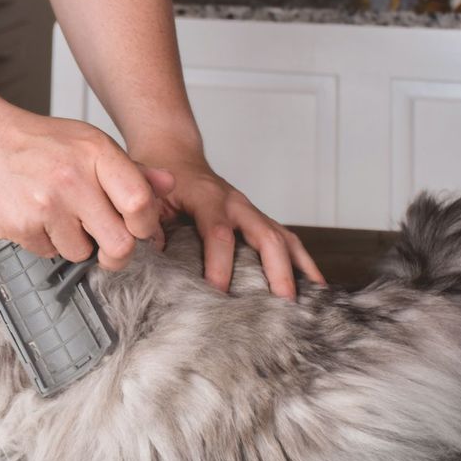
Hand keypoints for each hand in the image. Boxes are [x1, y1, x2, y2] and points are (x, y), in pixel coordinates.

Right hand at [0, 111, 163, 270]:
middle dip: (116, 254)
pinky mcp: (20, 226)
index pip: (140, 204)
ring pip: (81, 253)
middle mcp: (72, 179)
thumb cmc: (39, 142)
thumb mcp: (89, 142)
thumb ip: (130, 169)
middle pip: (119, 245)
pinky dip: (46, 242)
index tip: (138, 228)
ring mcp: (45, 205)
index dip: (146, 226)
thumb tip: (169, 185)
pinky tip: (36, 216)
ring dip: (75, 244)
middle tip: (107, 246)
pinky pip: (49, 253)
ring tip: (59, 217)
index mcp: (96, 153)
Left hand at [137, 158, 324, 299]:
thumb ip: (147, 224)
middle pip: (266, 237)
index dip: (220, 265)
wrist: (174, 156)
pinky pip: (286, 241)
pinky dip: (302, 263)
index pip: (218, 234)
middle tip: (281, 304)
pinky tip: (313, 286)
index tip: (218, 295)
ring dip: (297, 270)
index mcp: (207, 198)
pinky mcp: (258, 221)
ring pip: (283, 239)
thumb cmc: (159, 182)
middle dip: (276, 272)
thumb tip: (149, 256)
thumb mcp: (147, 198)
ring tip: (308, 303)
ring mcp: (251, 212)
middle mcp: (236, 204)